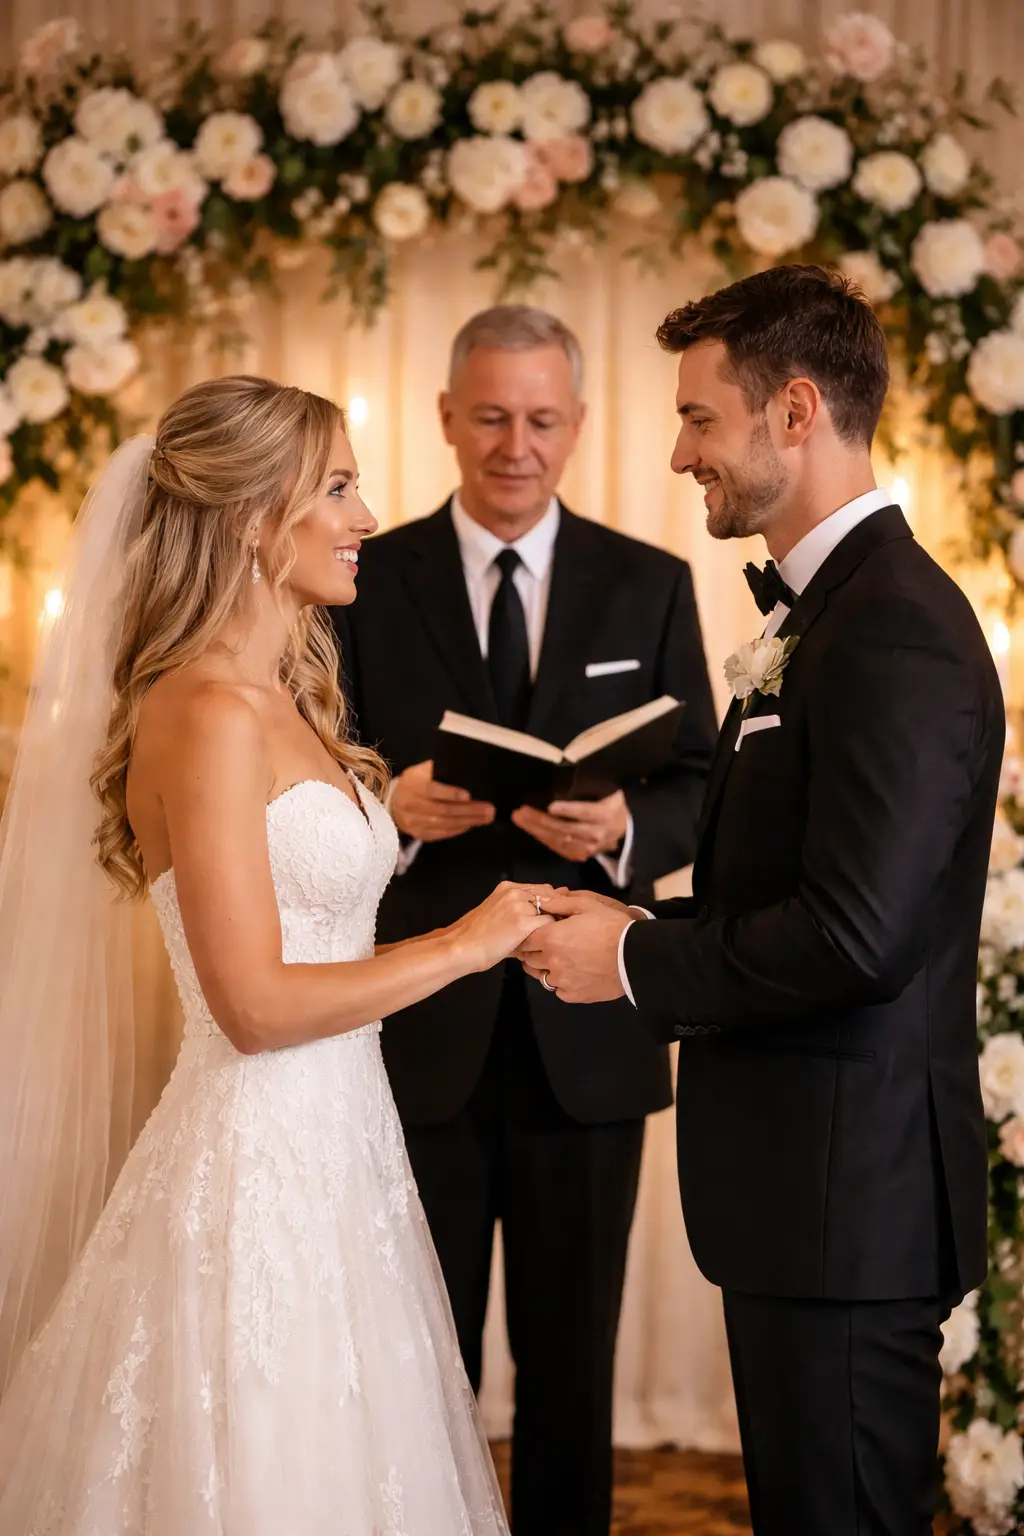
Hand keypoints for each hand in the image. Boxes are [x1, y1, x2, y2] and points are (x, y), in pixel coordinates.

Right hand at [390, 760, 494, 842]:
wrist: (394, 802)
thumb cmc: (415, 782)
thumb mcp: (421, 770)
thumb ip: (437, 769)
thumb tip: (463, 765)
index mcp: (413, 785)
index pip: (432, 790)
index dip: (450, 793)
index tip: (468, 795)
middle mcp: (412, 805)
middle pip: (443, 810)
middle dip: (469, 810)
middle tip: (489, 809)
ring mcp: (414, 822)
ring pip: (444, 824)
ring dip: (468, 821)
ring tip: (485, 818)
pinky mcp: (419, 833)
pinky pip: (441, 834)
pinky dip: (457, 830)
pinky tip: (470, 825)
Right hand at [450, 881, 558, 973]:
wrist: (461, 947)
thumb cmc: (477, 937)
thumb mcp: (498, 915)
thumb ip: (522, 911)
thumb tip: (547, 917)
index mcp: (507, 888)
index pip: (542, 889)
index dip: (551, 904)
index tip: (553, 916)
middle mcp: (514, 892)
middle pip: (550, 896)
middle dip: (555, 911)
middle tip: (554, 928)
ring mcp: (519, 906)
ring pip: (552, 910)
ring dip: (552, 924)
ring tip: (545, 939)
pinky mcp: (523, 923)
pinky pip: (549, 925)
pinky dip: (549, 935)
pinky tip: (542, 945)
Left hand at [511, 789, 628, 861]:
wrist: (620, 829)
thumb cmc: (608, 801)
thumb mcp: (608, 790)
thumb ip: (591, 785)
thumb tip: (565, 772)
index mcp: (606, 814)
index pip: (586, 812)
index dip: (568, 810)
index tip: (550, 806)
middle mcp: (598, 834)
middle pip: (566, 828)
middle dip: (541, 820)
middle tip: (522, 811)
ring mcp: (588, 848)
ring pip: (559, 840)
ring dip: (536, 830)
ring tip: (519, 818)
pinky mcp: (579, 855)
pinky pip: (557, 848)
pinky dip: (541, 838)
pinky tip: (528, 828)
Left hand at [518, 891, 634, 1002]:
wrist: (636, 956)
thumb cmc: (614, 928)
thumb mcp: (587, 905)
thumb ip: (559, 903)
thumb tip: (539, 901)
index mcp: (551, 938)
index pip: (524, 939)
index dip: (528, 935)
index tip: (533, 933)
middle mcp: (552, 962)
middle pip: (529, 958)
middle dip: (534, 951)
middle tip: (546, 945)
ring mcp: (562, 981)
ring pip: (541, 976)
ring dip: (545, 967)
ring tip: (561, 958)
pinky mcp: (574, 995)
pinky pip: (558, 990)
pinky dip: (561, 983)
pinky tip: (573, 972)